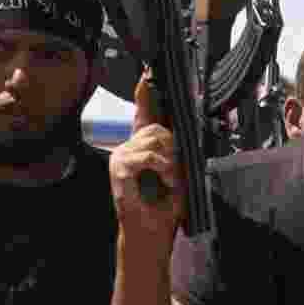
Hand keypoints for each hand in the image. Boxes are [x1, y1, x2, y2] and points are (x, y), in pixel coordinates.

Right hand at [109, 71, 183, 240]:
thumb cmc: (165, 206)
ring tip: (171, 180)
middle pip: (157, 127)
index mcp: (142, 145)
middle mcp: (129, 146)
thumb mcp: (179, 173)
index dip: (145, 91)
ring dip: (171, 161)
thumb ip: (179, 150)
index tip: (147, 70)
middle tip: (177, 170)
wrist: (152, 235)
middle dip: (174, 146)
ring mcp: (121, 156)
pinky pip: (147, 156)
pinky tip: (164, 180)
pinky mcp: (119, 169)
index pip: (143, 110)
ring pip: (154, 139)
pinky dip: (162, 168)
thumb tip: (184, 130)